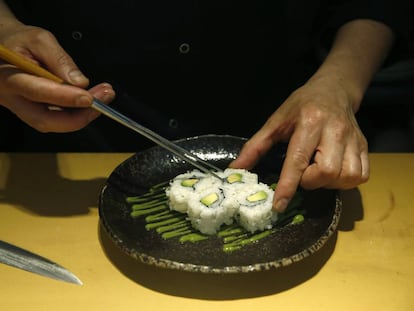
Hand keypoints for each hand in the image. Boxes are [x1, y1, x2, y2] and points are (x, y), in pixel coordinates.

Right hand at [0, 23, 114, 131]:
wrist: (3, 48)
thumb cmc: (19, 41)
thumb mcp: (39, 39)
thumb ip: (59, 59)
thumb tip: (80, 82)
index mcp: (8, 78)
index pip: (37, 92)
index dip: (66, 98)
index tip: (89, 97)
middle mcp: (13, 99)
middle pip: (45, 120)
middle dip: (78, 116)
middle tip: (102, 101)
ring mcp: (22, 110)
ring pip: (53, 123)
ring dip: (82, 115)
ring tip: (102, 97)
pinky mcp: (33, 113)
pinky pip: (56, 119)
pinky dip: (76, 113)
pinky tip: (91, 100)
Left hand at [229, 74, 369, 211]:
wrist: (333, 90)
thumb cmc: (301, 105)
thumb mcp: (275, 121)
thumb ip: (255, 146)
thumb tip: (235, 169)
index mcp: (310, 122)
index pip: (298, 160)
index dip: (288, 185)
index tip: (278, 205)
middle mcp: (335, 131)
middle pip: (326, 172)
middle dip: (310, 182)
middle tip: (302, 173)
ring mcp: (354, 139)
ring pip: (346, 177)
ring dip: (327, 183)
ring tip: (316, 172)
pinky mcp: (365, 146)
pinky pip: (360, 176)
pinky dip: (344, 181)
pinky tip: (332, 172)